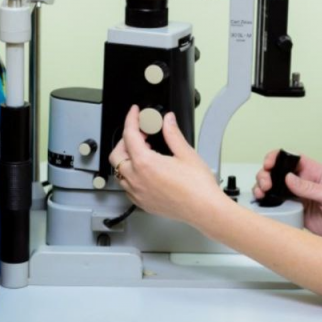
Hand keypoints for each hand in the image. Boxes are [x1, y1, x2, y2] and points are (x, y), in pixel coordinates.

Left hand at [109, 105, 226, 223]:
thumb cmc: (198, 186)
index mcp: (145, 164)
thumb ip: (172, 133)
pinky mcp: (142, 203)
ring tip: (144, 152)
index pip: (129, 135)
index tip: (134, 113)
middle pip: (117, 154)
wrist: (204, 209)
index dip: (131, 119)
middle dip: (125, 140)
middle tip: (140, 133)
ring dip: (127, 159)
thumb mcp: (185, 153)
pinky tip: (145, 171)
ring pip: (119, 172)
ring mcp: (138, 193)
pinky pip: (127, 187)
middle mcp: (137, 179)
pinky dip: (130, 175)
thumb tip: (168, 120)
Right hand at [253, 151, 321, 246]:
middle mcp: (303, 182)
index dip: (276, 157)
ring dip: (262, 188)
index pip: (290, 158)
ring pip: (273, 188)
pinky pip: (277, 205)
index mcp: (313, 171)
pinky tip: (263, 204)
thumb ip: (310, 187)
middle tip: (266, 185)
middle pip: (277, 172)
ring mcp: (297, 197)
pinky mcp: (294, 212)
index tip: (268, 164)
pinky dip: (267, 203)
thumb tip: (288, 178)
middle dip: (265, 174)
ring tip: (261, 193)